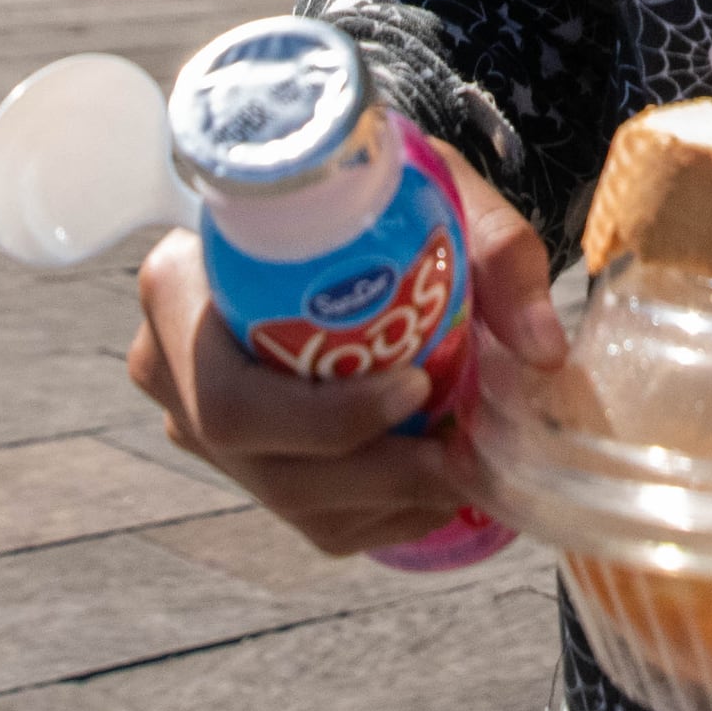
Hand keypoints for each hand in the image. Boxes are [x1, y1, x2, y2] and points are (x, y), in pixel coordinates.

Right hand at [123, 135, 566, 558]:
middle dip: (372, 469)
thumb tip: (542, 349)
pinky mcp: (246, 465)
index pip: (228, 392)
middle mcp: (169, 366)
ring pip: (289, 497)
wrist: (342, 213)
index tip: (415, 387)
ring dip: (390, 496)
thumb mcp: (436, 192)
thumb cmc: (371, 194)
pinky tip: (440, 480)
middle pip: (258, 460)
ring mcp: (200, 425)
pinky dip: (388, 511)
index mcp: (177, 285)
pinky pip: (312, 518)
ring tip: (468, 462)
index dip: (322, 416)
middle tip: (460, 450)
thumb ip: (498, 252)